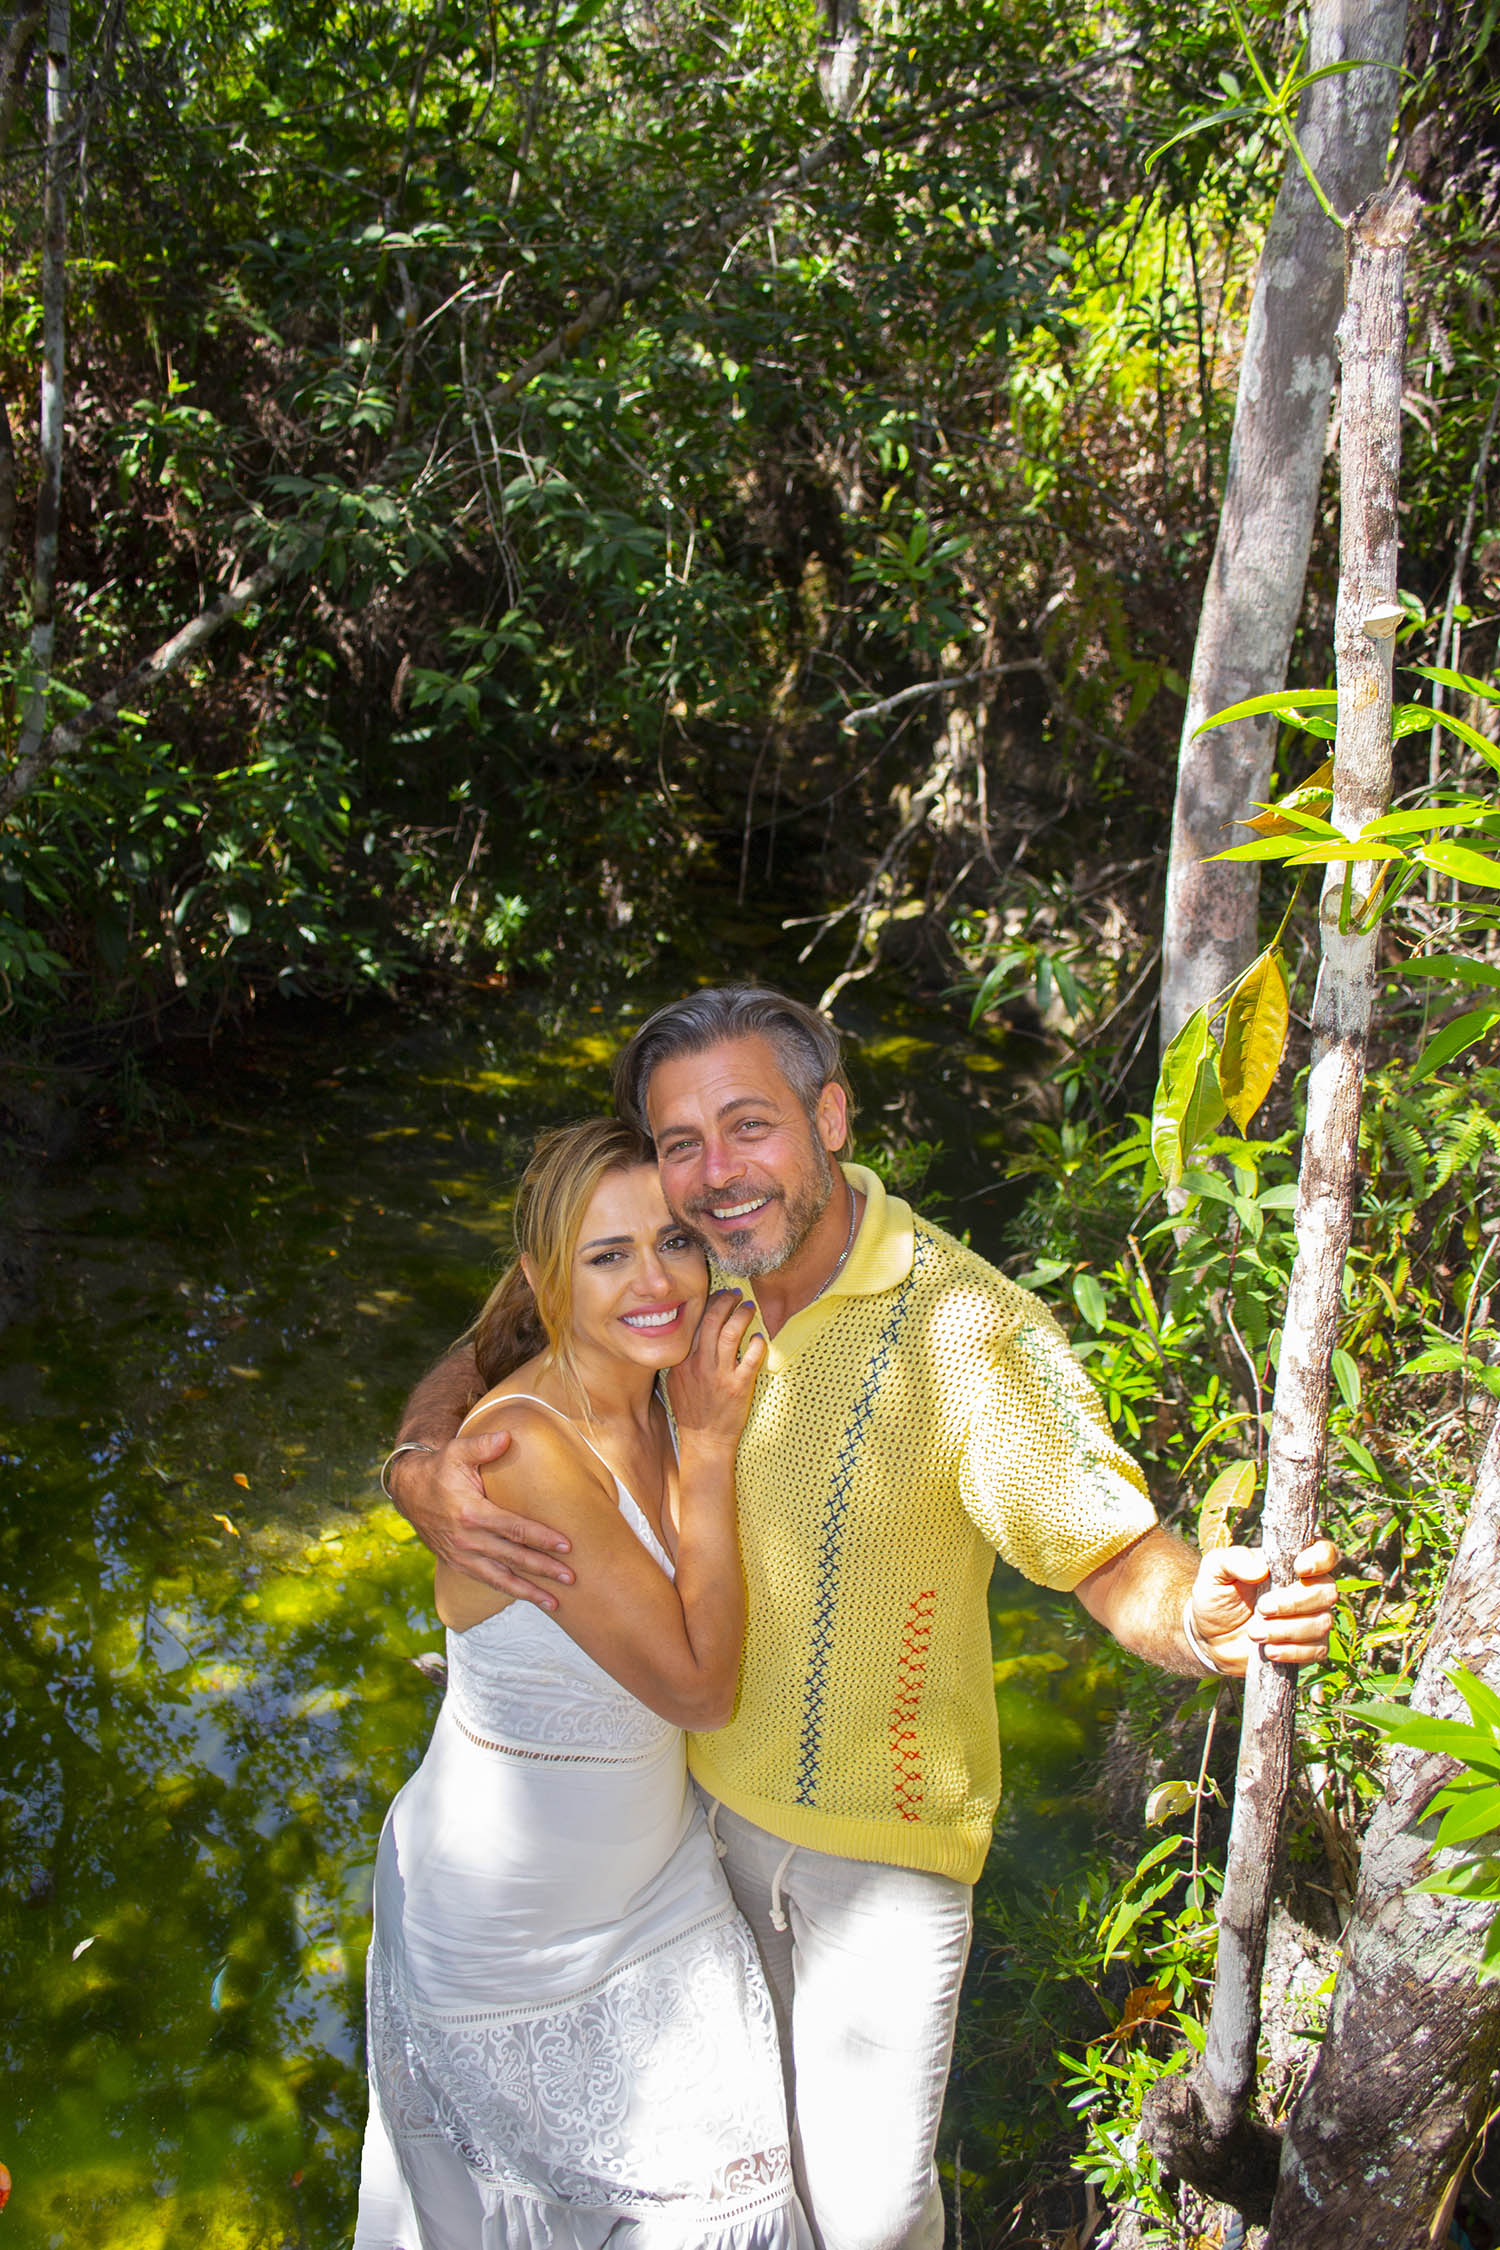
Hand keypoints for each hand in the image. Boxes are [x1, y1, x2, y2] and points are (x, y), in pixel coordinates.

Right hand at [388, 1429, 574, 1608]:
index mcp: (470, 1513)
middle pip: (512, 1557)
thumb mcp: (457, 1451)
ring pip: (501, 1578)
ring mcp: (461, 1555)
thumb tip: (506, 1437)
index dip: (541, 1538)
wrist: (410, 1491)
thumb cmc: (440, 1469)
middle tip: (572, 1577)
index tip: (566, 1545)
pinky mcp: (459, 1563)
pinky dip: (509, 1591)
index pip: (513, 1528)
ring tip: (555, 1603)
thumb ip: (482, 1445)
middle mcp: (466, 1539)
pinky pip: (487, 1581)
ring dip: (529, 1591)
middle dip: (543, 1569)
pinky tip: (529, 1597)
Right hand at [664, 1289, 765, 1452]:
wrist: (704, 1441)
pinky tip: (760, 1338)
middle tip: (736, 1295)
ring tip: (749, 1308)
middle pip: (712, 1321)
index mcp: (683, 1361)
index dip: (708, 1304)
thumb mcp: (677, 1381)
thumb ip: (684, 1358)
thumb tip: (694, 1333)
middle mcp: (700, 1365)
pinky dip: (757, 1344)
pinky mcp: (738, 1387)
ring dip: (742, 1316)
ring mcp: (719, 1376)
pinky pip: (751, 1358)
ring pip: (730, 1334)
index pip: (694, 1323)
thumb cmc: (692, 1411)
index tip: (719, 1296)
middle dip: (726, 1302)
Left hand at [1190, 1537, 1341, 1676]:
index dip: (1320, 1559)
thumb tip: (1260, 1569)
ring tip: (1255, 1632)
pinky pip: (1318, 1649)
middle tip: (1261, 1608)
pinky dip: (1293, 1651)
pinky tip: (1269, 1650)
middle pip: (1327, 1590)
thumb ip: (1233, 1560)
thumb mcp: (1214, 1571)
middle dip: (1294, 1602)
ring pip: (1322, 1622)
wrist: (1210, 1637)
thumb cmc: (1217, 1595)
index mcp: (1290, 1560)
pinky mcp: (1309, 1645)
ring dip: (1288, 1630)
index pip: (1325, 1551)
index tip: (1299, 1568)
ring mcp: (1311, 1617)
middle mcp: (1307, 1587)